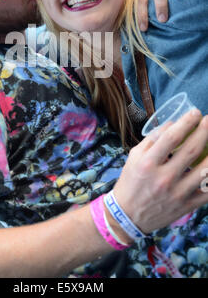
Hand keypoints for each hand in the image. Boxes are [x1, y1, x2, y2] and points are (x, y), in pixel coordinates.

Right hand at [113, 109, 207, 234]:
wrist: (128, 215)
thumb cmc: (131, 181)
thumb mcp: (134, 157)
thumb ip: (152, 140)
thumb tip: (173, 124)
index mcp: (148, 163)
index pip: (171, 137)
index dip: (186, 122)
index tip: (195, 112)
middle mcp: (164, 178)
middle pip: (191, 150)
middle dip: (205, 131)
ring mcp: (177, 193)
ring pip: (205, 171)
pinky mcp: (186, 206)